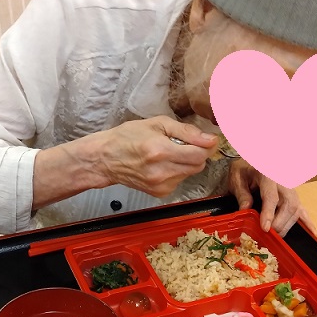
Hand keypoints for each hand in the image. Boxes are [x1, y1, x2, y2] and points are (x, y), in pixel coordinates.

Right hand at [94, 116, 218, 196]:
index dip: (206, 145)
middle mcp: (162, 171)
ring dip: (186, 162)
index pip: (200, 154)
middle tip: (182, 143)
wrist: (106, 159)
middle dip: (196, 153)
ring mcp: (161, 185)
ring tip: (167, 153)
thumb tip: (210, 139)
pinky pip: (180, 180)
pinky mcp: (160, 193)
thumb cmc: (128, 137)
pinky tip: (162, 164)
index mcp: (161, 151)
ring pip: (190, 173)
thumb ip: (186, 131)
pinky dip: (176, 171)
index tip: (205, 139)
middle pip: (198, 165)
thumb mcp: (157, 123)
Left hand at [227, 159, 316, 236]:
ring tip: (275, 235)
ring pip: (296, 210)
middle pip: (288, 205)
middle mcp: (283, 182)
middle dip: (279, 223)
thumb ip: (241, 193)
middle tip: (267, 233)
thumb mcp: (236, 177)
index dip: (269, 213)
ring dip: (286, 226)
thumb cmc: (244, 170)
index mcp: (268, 175)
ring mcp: (291, 190)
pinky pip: (303, 210)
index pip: (271, 196)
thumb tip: (246, 210)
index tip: (265, 228)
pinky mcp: (294, 196)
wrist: (253, 162)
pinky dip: (308, 222)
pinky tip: (314, 233)